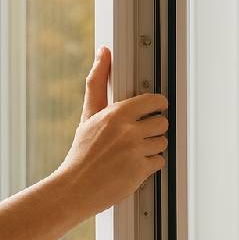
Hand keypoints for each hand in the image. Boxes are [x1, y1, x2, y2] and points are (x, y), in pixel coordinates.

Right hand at [55, 46, 168, 217]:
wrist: (75, 186)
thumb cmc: (81, 151)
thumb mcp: (88, 115)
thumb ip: (97, 82)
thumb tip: (104, 52)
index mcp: (116, 113)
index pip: (155, 101)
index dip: (155, 107)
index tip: (150, 111)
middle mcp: (128, 130)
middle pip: (162, 123)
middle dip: (152, 130)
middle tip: (135, 136)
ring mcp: (136, 150)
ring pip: (163, 142)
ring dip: (152, 147)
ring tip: (132, 152)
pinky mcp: (141, 169)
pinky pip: (160, 161)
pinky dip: (150, 165)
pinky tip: (133, 166)